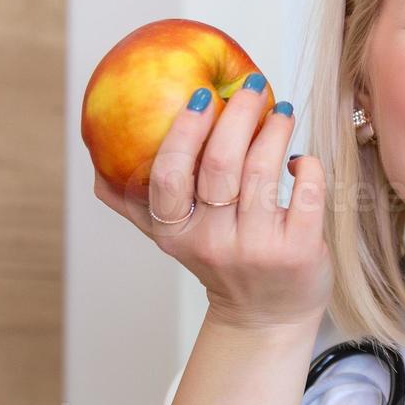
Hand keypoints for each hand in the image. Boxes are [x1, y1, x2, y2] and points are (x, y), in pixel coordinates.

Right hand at [93, 85, 332, 332]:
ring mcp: (258, 248)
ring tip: (282, 111)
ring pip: (264, 171)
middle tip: (254, 87)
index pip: (169, 176)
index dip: (185, 131)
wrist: (266, 317)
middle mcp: (214, 242)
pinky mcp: (299, 250)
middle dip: (239, 113)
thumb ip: (137, 205)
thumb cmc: (221, 263)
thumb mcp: (175, 240)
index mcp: (177, 234)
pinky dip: (306, 165)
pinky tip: (300, 159)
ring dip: (275, 130)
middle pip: (220, 163)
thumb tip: (98, 165)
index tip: (202, 95)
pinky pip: (306, 192)